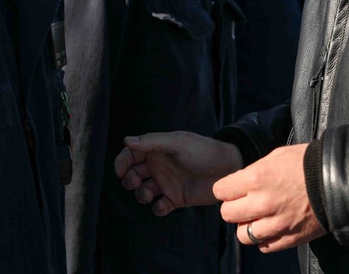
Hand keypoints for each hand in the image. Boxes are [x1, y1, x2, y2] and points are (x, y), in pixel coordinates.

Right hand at [114, 131, 242, 216]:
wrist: (227, 168)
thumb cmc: (203, 150)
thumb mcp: (177, 142)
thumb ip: (152, 142)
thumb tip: (126, 140)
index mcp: (157, 150)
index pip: (131, 155)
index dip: (122, 163)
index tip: (120, 171)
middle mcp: (159, 166)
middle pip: (133, 174)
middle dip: (129, 180)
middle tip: (136, 181)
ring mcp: (167, 183)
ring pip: (143, 191)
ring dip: (141, 194)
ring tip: (149, 193)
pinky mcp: (176, 198)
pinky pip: (159, 206)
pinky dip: (157, 208)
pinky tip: (163, 204)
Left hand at [214, 144, 326, 252]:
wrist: (338, 180)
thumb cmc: (307, 163)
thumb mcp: (276, 156)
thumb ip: (254, 171)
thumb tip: (240, 182)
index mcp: (255, 179)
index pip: (220, 191)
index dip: (226, 189)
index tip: (233, 188)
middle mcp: (262, 203)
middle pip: (227, 214)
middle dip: (233, 207)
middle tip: (245, 202)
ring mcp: (275, 224)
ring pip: (243, 235)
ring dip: (248, 226)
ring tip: (258, 217)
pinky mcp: (289, 238)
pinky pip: (264, 246)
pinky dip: (264, 239)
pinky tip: (272, 227)